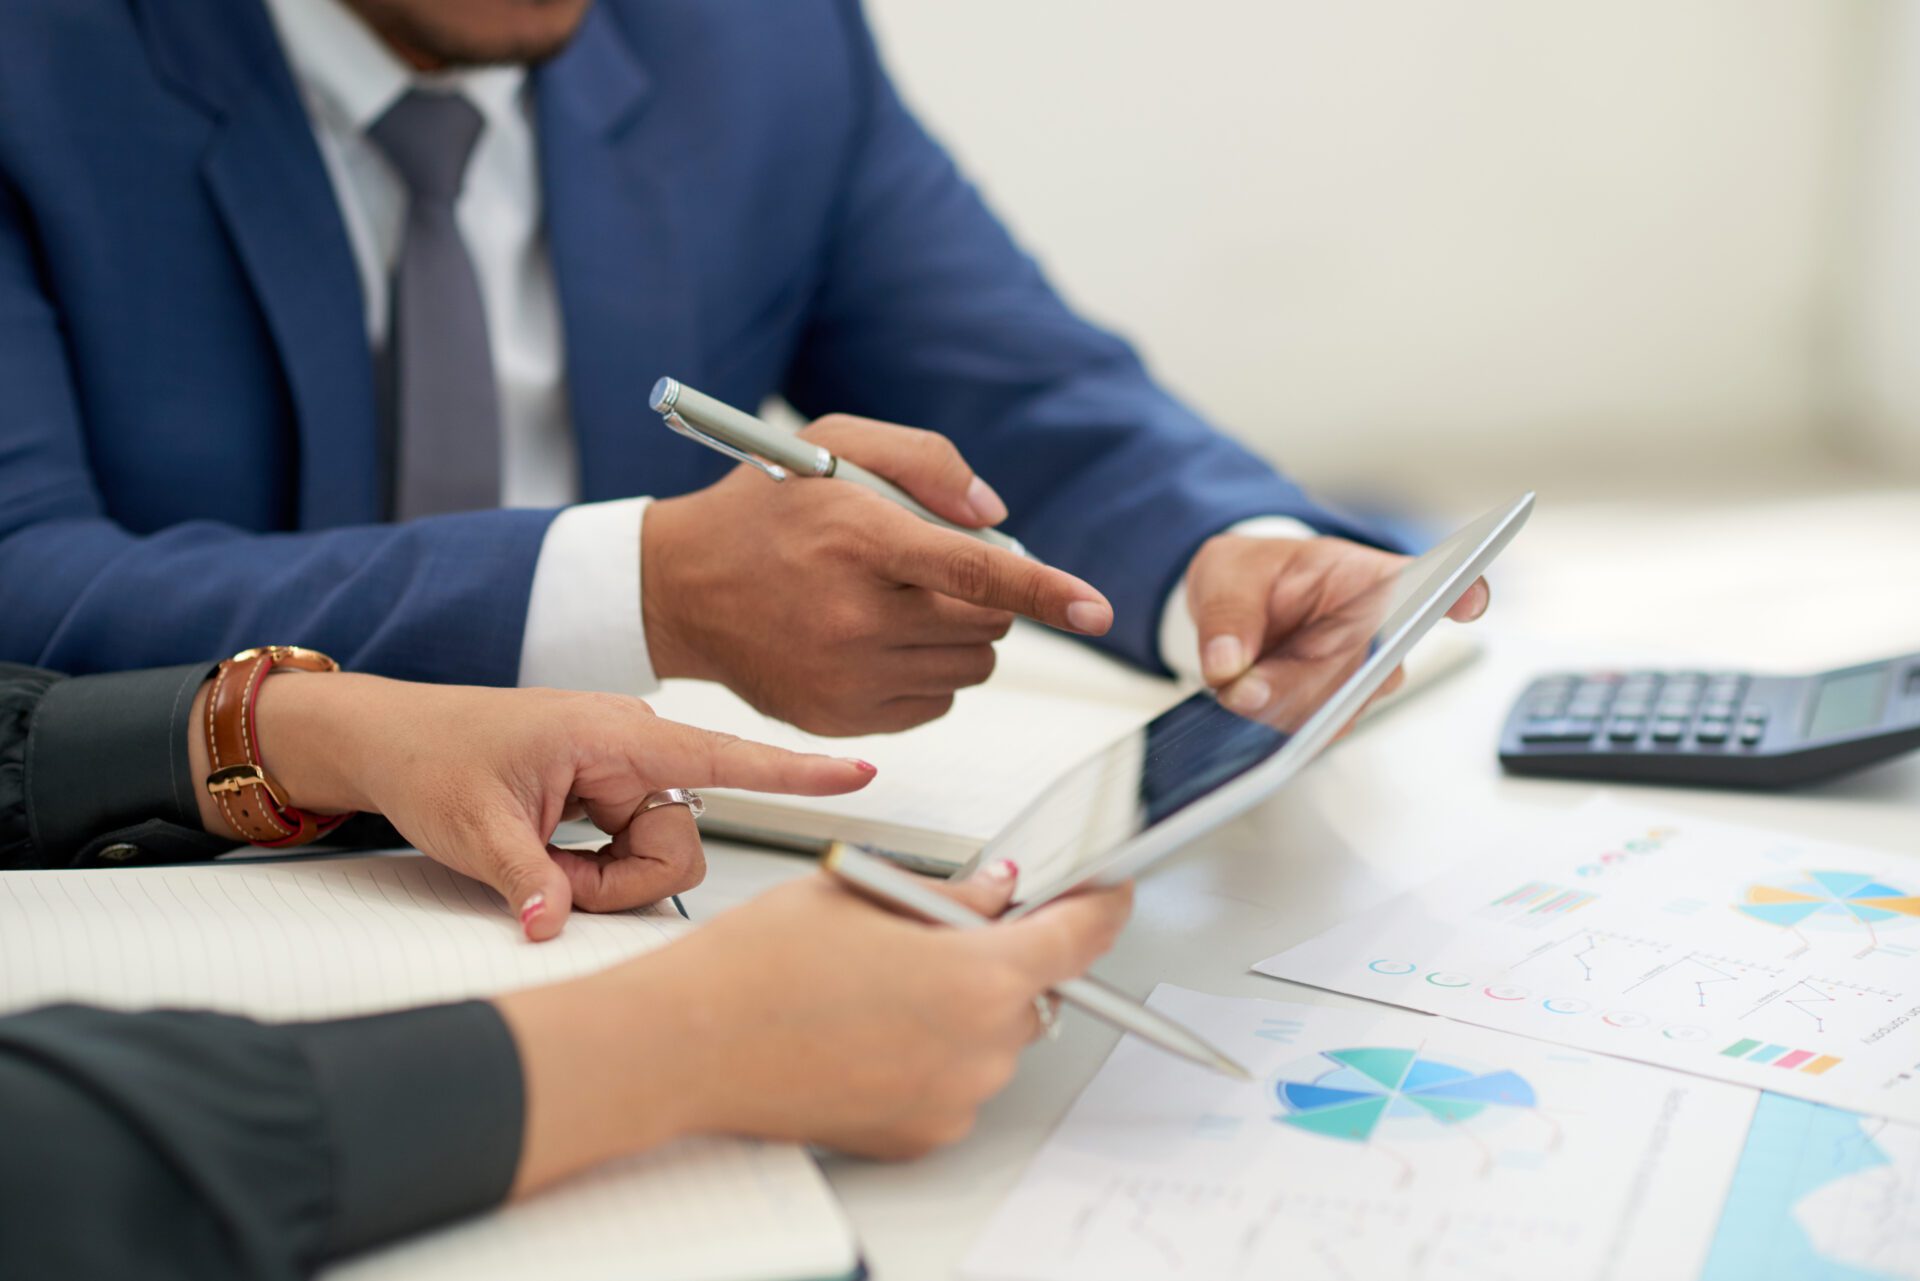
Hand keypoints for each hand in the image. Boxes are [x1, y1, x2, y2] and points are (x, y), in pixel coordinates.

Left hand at [193, 675, 873, 938]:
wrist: (387, 738)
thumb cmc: (430, 757)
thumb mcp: (474, 829)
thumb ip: (528, 880)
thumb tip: (556, 926)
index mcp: (612, 735)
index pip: (722, 756)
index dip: (794, 771)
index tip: (859, 772)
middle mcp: (631, 747)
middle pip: (678, 841)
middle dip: (621, 882)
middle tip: (550, 886)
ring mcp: (620, 771)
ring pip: (654, 852)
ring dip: (600, 878)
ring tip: (534, 861)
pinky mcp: (608, 791)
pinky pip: (628, 848)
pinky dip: (590, 868)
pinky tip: (544, 852)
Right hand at [496, 864, 1133, 1191]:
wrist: (686, 1045)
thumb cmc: (757, 965)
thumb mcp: (862, 892)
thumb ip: (951, 895)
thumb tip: (998, 892)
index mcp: (977, 975)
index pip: (1078, 937)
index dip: (1100, 907)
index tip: (1108, 894)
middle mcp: (979, 1047)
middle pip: (1031, 989)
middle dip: (999, 954)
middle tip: (931, 929)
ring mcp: (953, 1099)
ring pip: (990, 1036)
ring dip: (961, 1005)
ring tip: (876, 982)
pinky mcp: (921, 1134)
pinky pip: (955, 1080)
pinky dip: (931, 1052)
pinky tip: (865, 1026)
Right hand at [642, 415, 1113, 734]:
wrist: (679, 588)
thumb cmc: (765, 508)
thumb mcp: (835, 444)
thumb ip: (926, 461)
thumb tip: (994, 515)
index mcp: (859, 540)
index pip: (976, 571)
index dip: (1045, 590)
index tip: (1097, 610)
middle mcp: (855, 616)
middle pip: (986, 625)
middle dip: (986, 597)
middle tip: (933, 571)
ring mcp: (847, 676)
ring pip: (969, 669)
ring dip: (960, 636)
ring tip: (897, 603)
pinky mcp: (841, 718)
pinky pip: (935, 704)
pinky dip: (928, 673)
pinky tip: (875, 640)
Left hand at [1186, 534, 1490, 725]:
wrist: (1238, 607)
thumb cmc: (1252, 576)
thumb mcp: (1229, 573)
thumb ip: (1230, 614)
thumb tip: (1229, 666)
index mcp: (1367, 580)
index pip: (1428, 582)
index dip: (1457, 592)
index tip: (1469, 599)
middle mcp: (1378, 632)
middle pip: (1372, 668)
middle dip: (1303, 684)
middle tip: (1245, 687)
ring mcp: (1360, 678)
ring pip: (1338, 709)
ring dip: (1282, 707)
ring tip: (1238, 689)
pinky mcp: (1334, 712)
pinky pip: (1314, 731)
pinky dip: (1275, 725)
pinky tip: (1248, 709)